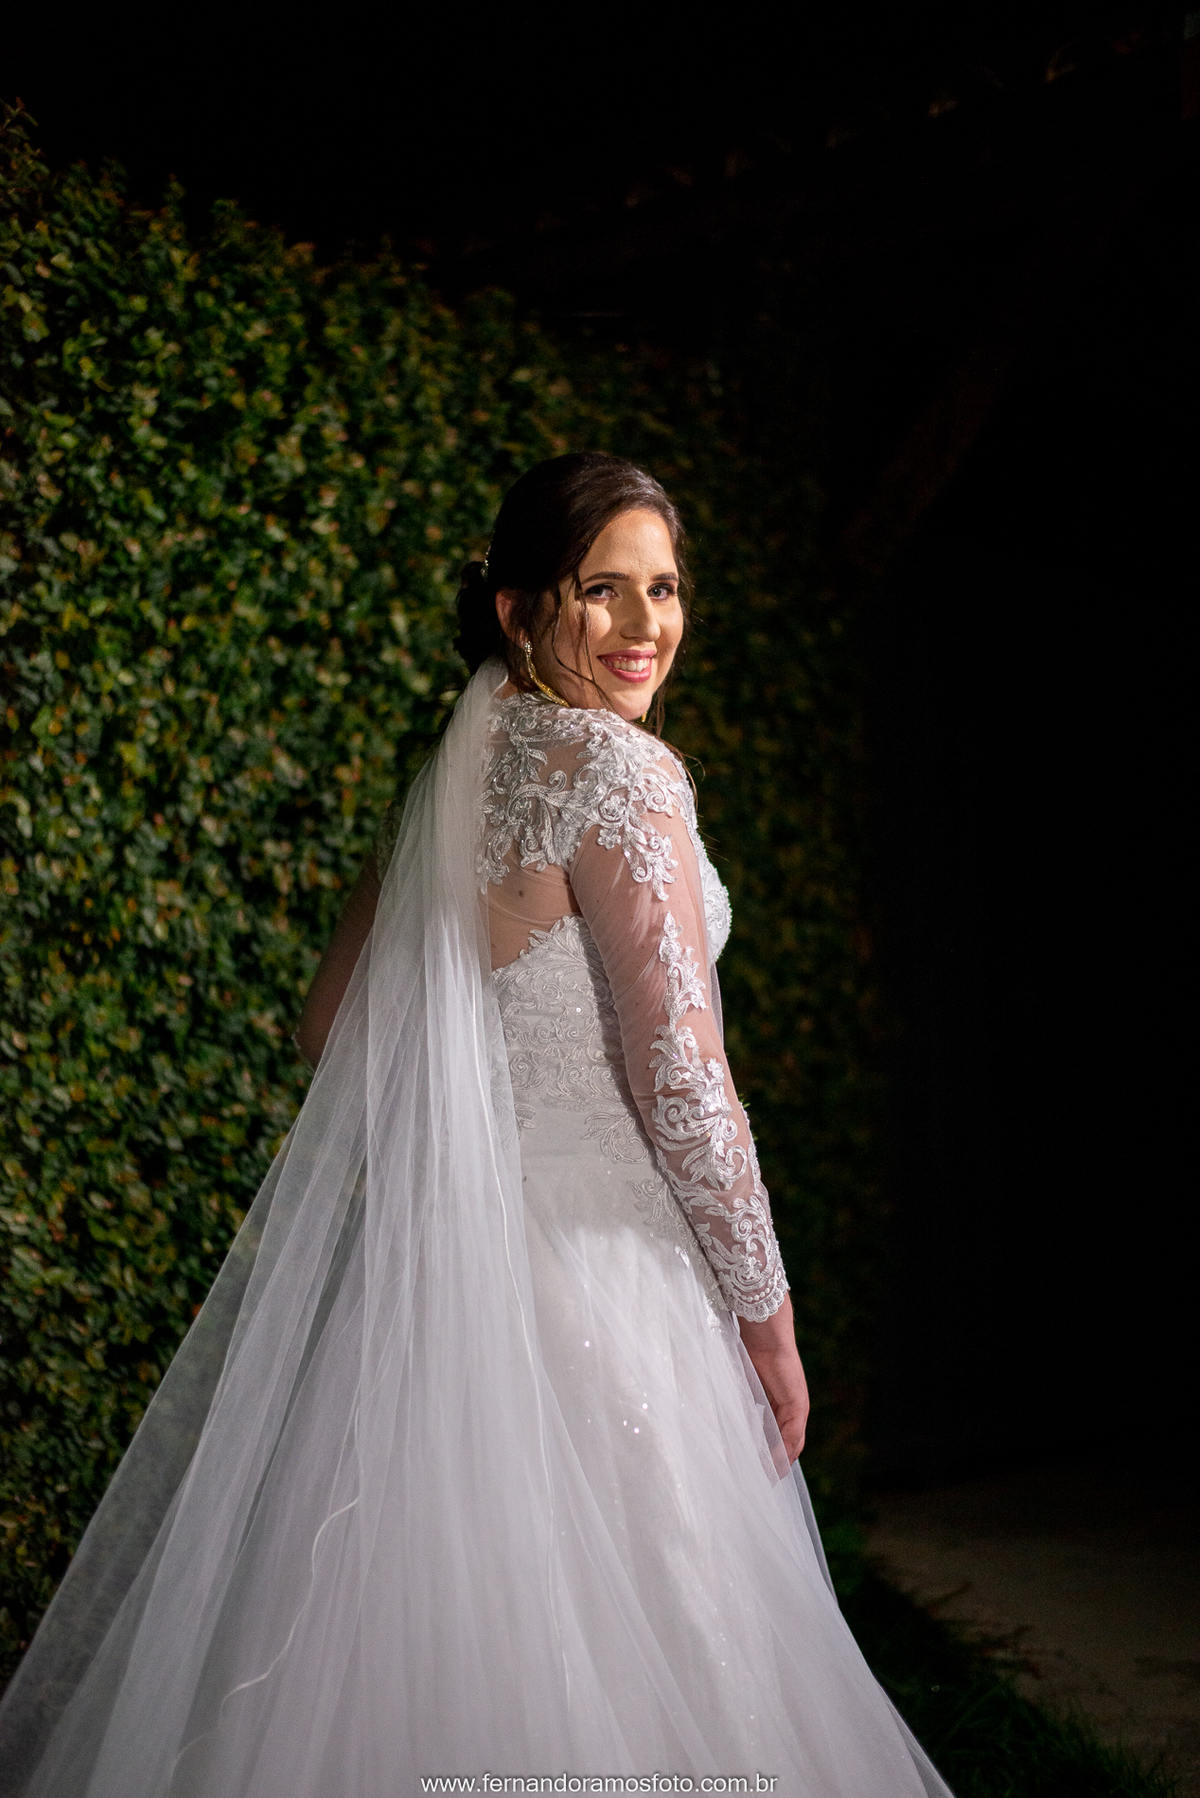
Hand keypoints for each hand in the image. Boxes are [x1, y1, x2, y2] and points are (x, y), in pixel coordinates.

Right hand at [737, 1295, 809, 1465]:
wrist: (763, 1334)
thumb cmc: (750, 1354)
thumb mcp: (743, 1387)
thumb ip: (740, 1406)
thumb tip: (724, 1427)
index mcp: (778, 1405)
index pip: (776, 1438)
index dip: (767, 1456)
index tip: (753, 1472)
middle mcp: (791, 1410)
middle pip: (786, 1446)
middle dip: (773, 1466)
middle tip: (758, 1482)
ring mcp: (797, 1408)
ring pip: (792, 1445)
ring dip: (778, 1464)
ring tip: (763, 1478)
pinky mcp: (798, 1406)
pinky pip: (792, 1436)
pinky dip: (782, 1453)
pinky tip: (771, 1465)